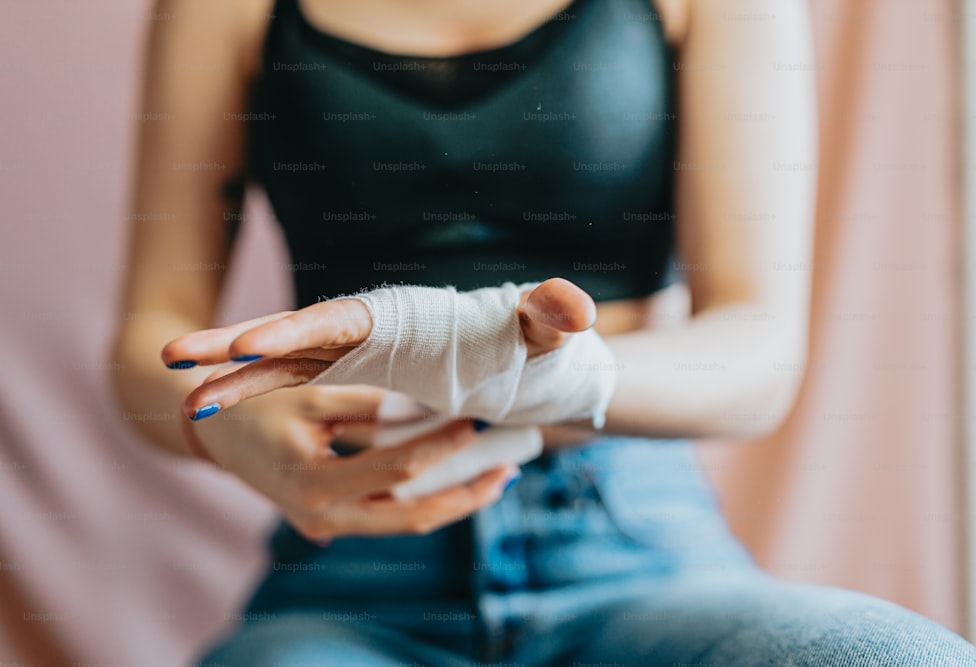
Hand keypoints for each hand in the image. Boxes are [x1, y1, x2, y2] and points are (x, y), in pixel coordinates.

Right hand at [163, 278, 595, 418]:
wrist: (520, 373)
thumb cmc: (522, 348)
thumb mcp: (538, 332)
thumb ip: (548, 313)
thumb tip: (570, 309)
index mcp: (390, 319)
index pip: (335, 319)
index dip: (292, 329)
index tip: (247, 343)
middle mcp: (359, 340)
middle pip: (288, 341)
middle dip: (233, 347)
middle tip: (171, 353)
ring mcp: (347, 368)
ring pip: (280, 374)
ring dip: (234, 384)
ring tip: (185, 400)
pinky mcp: (347, 393)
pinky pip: (297, 401)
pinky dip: (258, 405)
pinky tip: (222, 418)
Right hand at [187, 384, 517, 539]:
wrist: (205, 427)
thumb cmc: (252, 401)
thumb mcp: (307, 393)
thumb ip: (367, 401)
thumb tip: (428, 404)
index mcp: (314, 484)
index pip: (397, 469)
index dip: (441, 445)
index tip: (477, 421)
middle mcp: (321, 516)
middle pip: (411, 517)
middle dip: (464, 496)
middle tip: (509, 471)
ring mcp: (323, 524)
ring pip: (402, 522)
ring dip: (450, 501)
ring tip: (496, 477)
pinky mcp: (326, 519)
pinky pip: (385, 515)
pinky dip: (421, 499)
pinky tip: (455, 480)